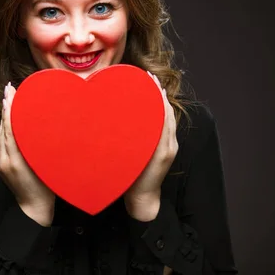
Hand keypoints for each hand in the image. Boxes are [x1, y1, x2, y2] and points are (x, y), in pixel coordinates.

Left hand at [0, 82, 55, 225]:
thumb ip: (37, 144)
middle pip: (4, 127)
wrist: (33, 208)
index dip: (10, 108)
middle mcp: (3, 159)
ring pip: (1, 133)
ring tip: (10, 98)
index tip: (11, 92)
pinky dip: (5, 128)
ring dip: (6, 116)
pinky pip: (0, 141)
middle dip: (7, 107)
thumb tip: (37, 123)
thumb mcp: (46, 163)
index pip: (10, 127)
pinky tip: (9, 118)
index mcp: (16, 159)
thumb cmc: (46, 188)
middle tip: (10, 88)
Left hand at [124, 72, 177, 220]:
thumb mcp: (127, 150)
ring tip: (151, 83)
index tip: (145, 77)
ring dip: (159, 99)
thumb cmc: (128, 175)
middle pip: (165, 110)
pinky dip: (160, 116)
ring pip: (166, 118)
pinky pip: (164, 132)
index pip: (159, 111)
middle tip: (148, 74)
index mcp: (159, 139)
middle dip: (157, 91)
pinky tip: (155, 104)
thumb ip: (123, 135)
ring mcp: (167, 148)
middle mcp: (167, 141)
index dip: (153, 93)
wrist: (138, 200)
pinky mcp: (163, 155)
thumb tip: (107, 119)